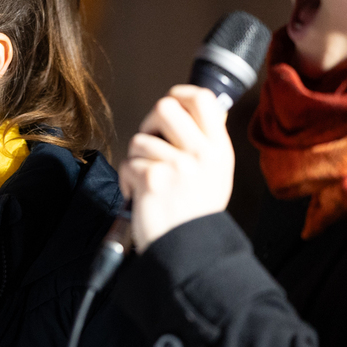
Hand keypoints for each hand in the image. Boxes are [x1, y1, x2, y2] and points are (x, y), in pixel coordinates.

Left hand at [118, 85, 234, 252]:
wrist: (189, 252)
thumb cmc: (194, 215)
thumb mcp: (216, 174)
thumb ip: (205, 143)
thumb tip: (189, 108)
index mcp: (219, 149)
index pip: (204, 99)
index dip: (181, 94)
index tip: (172, 103)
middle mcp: (202, 154)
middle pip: (165, 107)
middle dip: (149, 122)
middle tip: (150, 143)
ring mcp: (179, 166)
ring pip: (140, 140)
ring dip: (136, 159)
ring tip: (148, 180)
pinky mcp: (153, 179)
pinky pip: (128, 163)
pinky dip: (127, 179)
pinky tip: (140, 195)